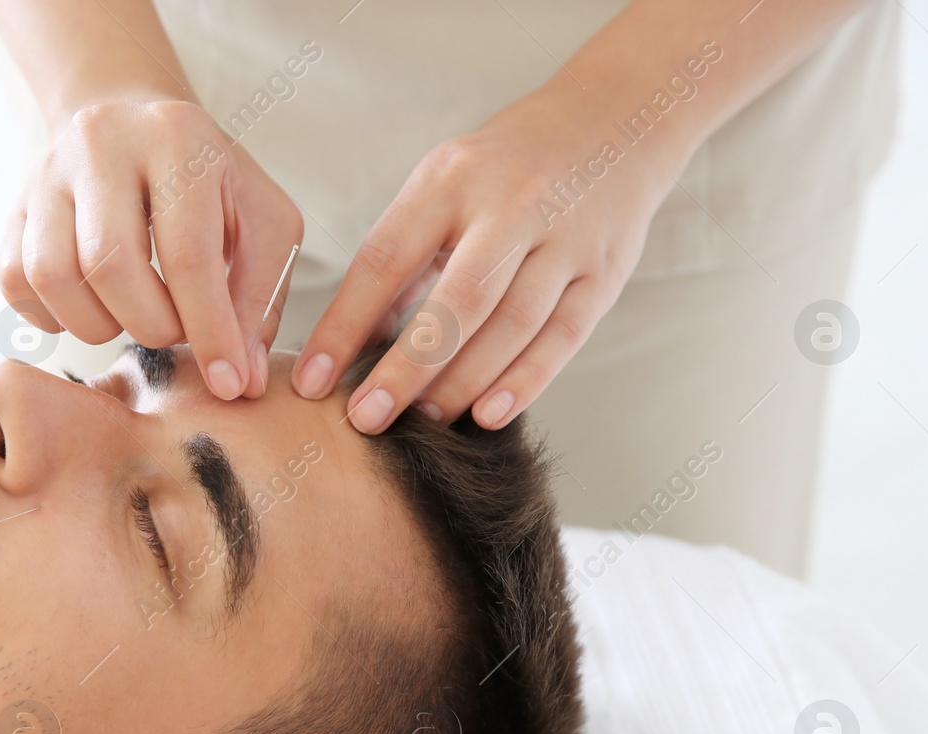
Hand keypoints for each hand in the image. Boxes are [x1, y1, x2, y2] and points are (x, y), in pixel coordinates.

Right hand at [0, 99, 303, 399]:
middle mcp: (101, 144)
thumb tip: (243, 380)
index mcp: (176, 138)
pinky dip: (53, 315)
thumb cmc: (207, 181)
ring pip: (52, 276)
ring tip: (133, 316)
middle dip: (151, 325)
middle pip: (111, 266)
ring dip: (98, 324)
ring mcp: (47, 174)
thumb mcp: (262, 222)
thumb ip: (258, 298)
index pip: (188, 255)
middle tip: (176, 327)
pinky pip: (15, 281)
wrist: (132, 124)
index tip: (227, 383)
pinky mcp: (15, 207)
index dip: (209, 331)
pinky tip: (92, 307)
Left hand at [292, 86, 676, 431]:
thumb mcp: (445, 184)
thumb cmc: (506, 167)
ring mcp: (566, 236)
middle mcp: (512, 203)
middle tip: (366, 420)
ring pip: (511, 325)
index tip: (311, 381)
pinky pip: (563, 336)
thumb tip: (352, 343)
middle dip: (405, 368)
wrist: (616, 118)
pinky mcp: (606, 269)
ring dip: (462, 382)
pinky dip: (525, 380)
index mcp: (451, 178)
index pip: (385, 259)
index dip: (343, 325)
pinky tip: (487, 414)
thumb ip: (405, 257)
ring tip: (423, 420)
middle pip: (454, 301)